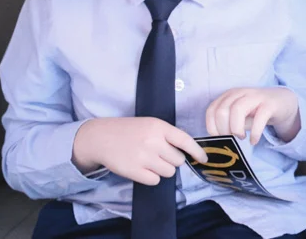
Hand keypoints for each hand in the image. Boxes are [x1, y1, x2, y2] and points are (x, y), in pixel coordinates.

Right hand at [72, 117, 207, 184]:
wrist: (101, 137)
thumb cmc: (129, 131)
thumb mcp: (150, 125)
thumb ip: (167, 136)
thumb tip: (187, 152)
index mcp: (159, 127)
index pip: (185, 140)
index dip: (197, 151)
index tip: (204, 159)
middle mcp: (153, 141)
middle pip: (178, 160)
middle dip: (172, 161)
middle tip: (160, 156)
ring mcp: (143, 157)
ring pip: (169, 172)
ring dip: (163, 170)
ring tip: (150, 162)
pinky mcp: (133, 171)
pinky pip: (155, 180)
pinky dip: (151, 177)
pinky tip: (142, 169)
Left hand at [205, 87, 300, 144]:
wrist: (282, 101)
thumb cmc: (257, 111)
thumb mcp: (240, 116)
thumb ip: (229, 124)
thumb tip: (219, 140)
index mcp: (229, 95)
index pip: (212, 110)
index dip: (212, 127)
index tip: (220, 138)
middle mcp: (240, 93)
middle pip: (222, 111)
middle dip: (224, 130)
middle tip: (232, 138)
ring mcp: (255, 96)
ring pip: (237, 109)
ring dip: (236, 129)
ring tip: (242, 138)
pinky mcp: (269, 104)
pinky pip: (259, 118)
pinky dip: (254, 133)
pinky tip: (254, 141)